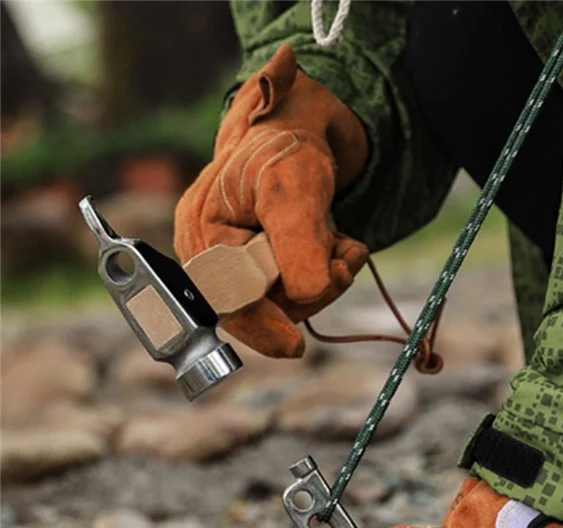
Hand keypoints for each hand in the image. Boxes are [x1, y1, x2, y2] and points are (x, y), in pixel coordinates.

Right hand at [174, 44, 368, 357]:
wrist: (302, 130)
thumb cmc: (287, 148)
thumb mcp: (295, 188)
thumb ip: (298, 242)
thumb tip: (309, 294)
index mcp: (202, 236)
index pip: (228, 301)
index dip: (262, 327)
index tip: (294, 347)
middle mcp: (215, 257)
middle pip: (263, 309)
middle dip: (313, 287)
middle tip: (345, 257)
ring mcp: (243, 265)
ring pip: (290, 304)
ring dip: (328, 277)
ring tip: (342, 241)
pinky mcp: (270, 268)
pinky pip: (302, 293)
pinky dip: (330, 274)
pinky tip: (340, 246)